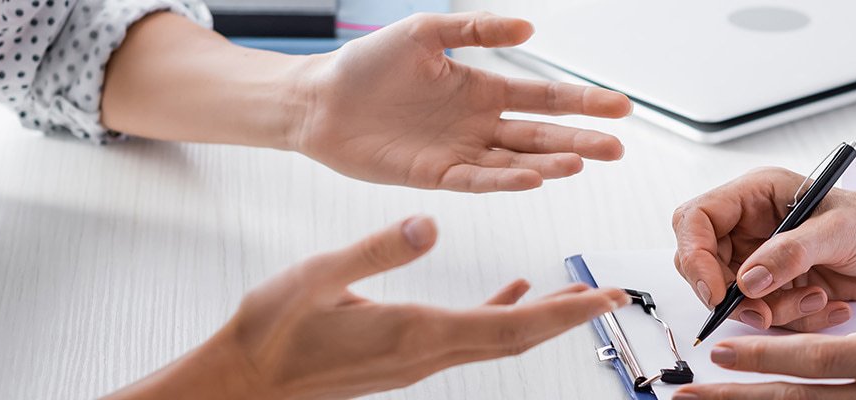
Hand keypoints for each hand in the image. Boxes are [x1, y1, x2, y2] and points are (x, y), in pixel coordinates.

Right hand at [110, 216, 630, 398]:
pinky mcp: (404, 356)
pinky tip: (512, 291)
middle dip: (567, 317)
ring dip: (539, 316)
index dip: (564, 314)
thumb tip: (430, 221)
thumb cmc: (272, 331)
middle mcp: (426, 353)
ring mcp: (417, 359)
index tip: (604, 299)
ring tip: (576, 294)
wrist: (244, 380)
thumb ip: (378, 248)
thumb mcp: (319, 276)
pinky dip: (497, 312)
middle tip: (611, 296)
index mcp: (415, 333)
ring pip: (496, 338)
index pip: (510, 327)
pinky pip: (468, 336)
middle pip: (516, 338)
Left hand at [287, 12, 633, 191]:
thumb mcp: (425, 32)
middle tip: (617, 145)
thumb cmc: (367, 64)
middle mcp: (479, 125)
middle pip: (541, 135)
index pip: (544, 98)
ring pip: (516, 160)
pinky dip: (505, 179)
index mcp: (482, 90)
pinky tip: (533, 178)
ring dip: (550, 163)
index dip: (582, 102)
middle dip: (581, 140)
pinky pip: (477, 178)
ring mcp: (460, 152)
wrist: (319, 99)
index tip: (620, 105)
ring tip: (583, 161)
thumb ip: (476, 30)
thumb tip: (529, 28)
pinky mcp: (434, 175)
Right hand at [672, 167, 855, 331]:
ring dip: (774, 311)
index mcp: (755, 195)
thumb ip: (790, 252)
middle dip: (733, 297)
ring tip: (817, 298)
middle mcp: (750, 227)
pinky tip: (829, 304)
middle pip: (705, 266)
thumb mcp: (839, 230)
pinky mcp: (778, 289)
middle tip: (764, 314)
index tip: (716, 291)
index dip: (695, 256)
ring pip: (737, 299)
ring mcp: (761, 260)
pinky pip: (767, 315)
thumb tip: (747, 280)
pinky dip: (795, 320)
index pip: (696, 220)